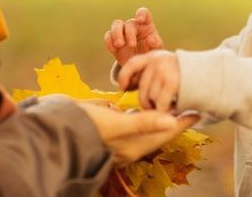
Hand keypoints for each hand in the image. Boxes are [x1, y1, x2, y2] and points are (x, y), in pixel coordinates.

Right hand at [79, 102, 198, 164]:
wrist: (53, 132)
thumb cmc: (84, 129)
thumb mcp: (116, 125)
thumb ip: (144, 123)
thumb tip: (172, 120)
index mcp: (134, 146)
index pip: (165, 133)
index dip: (182, 122)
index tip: (198, 111)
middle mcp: (127, 144)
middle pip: (157, 131)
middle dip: (172, 119)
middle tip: (186, 105)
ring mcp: (116, 139)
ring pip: (143, 128)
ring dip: (156, 117)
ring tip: (168, 105)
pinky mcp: (106, 131)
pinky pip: (128, 124)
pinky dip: (137, 116)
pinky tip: (138, 108)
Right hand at [104, 7, 163, 65]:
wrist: (140, 66)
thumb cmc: (150, 54)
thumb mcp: (156, 50)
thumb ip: (156, 44)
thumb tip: (151, 38)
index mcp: (146, 25)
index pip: (144, 13)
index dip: (141, 14)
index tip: (140, 20)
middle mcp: (134, 26)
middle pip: (129, 22)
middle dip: (130, 33)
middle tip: (132, 45)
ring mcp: (123, 32)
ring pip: (116, 24)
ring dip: (116, 34)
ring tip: (119, 45)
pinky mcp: (114, 40)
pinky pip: (108, 35)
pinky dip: (109, 41)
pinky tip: (113, 50)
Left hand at [118, 50, 179, 111]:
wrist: (209, 74)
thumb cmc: (183, 75)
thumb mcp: (164, 67)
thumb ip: (147, 74)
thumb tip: (125, 86)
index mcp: (152, 55)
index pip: (131, 64)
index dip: (124, 77)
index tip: (123, 89)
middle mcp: (156, 60)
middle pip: (142, 89)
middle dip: (147, 102)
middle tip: (157, 107)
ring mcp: (164, 70)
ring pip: (151, 98)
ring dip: (159, 106)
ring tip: (170, 103)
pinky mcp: (172, 82)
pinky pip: (161, 104)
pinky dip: (166, 110)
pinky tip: (174, 107)